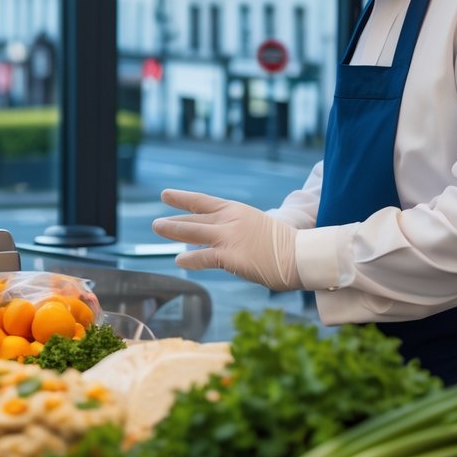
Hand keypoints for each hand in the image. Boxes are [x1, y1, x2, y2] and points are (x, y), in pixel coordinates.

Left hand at [152, 188, 299, 290]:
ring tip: (158, 229)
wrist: (300, 254)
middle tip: (156, 224)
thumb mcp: (257, 227)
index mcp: (236, 210)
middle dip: (173, 221)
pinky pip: (202, 257)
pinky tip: (179, 261)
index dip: (182, 198)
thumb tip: (216, 244)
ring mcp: (228, 237)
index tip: (165, 195)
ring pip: (191, 233)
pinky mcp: (229, 256)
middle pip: (193, 218)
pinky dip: (188, 260)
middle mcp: (229, 219)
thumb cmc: (284, 244)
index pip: (203, 202)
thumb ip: (236, 231)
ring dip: (172, 231)